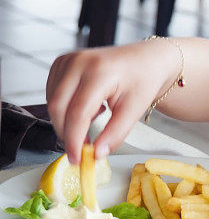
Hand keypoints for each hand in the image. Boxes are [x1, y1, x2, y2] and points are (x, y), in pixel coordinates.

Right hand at [46, 40, 178, 163]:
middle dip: (67, 133)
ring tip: (95, 117)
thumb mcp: (135, 109)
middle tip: (82, 147)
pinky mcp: (62, 63)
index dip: (74, 139)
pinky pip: (52, 93)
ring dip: (67, 120)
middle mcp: (79, 62)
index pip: (77, 112)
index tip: (77, 158)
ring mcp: (68, 60)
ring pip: (52, 102)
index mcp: (100, 71)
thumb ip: (115, 134)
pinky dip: (65, 108)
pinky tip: (88, 106)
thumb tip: (97, 154)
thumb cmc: (142, 79)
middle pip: (58, 107)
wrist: (145, 59)